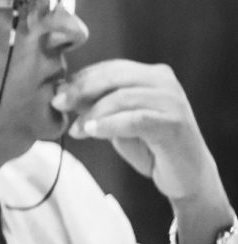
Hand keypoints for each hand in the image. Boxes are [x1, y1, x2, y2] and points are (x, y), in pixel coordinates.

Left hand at [54, 59, 221, 201]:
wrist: (185, 176)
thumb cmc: (149, 147)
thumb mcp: (117, 122)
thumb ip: (96, 106)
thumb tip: (61, 94)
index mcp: (152, 75)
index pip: (110, 68)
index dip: (81, 79)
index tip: (57, 93)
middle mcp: (164, 82)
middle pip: (114, 77)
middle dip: (81, 90)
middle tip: (58, 104)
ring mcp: (172, 101)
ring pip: (122, 97)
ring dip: (93, 113)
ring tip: (76, 129)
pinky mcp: (174, 123)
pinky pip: (135, 119)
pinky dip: (109, 124)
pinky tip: (91, 131)